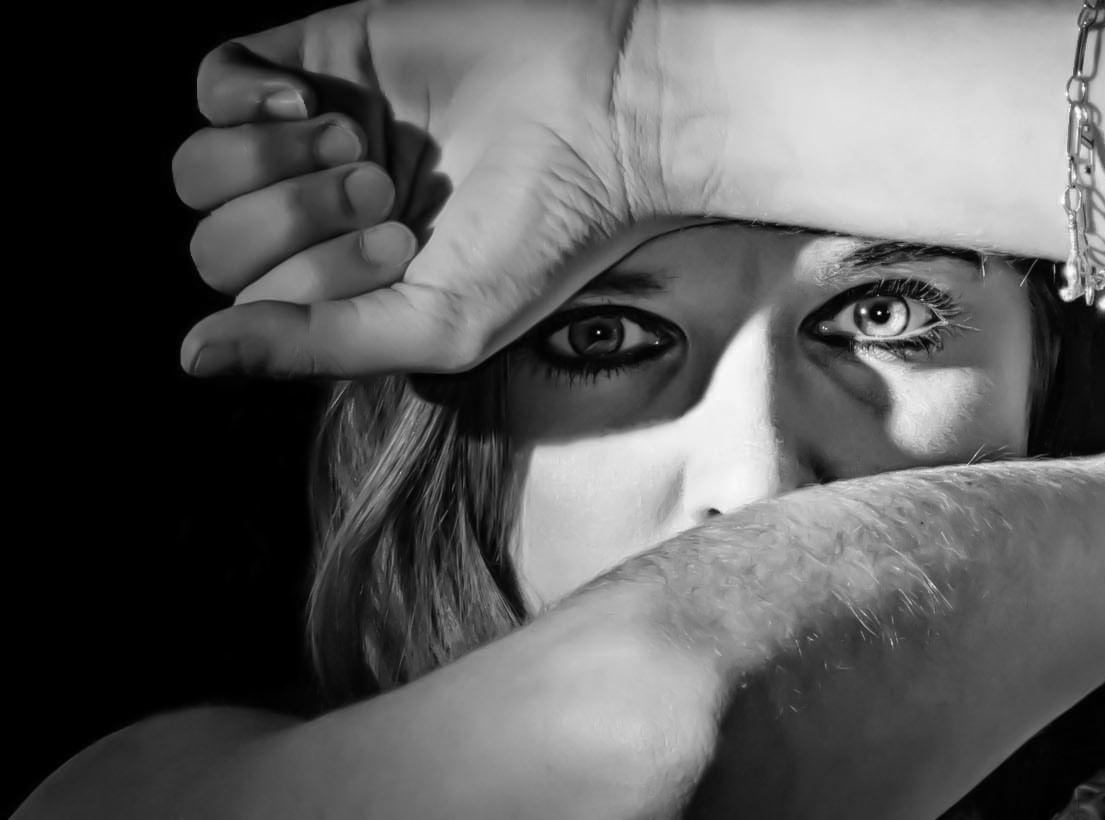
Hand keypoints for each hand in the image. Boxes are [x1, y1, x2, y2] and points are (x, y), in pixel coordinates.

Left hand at [176, 0, 681, 377]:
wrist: (602, 114)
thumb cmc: (545, 234)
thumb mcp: (436, 325)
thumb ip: (314, 345)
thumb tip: (193, 356)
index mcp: (348, 288)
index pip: (252, 303)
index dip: (311, 278)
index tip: (406, 246)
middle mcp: (321, 217)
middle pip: (215, 242)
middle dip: (294, 225)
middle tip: (388, 197)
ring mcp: (312, 137)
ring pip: (199, 170)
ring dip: (271, 167)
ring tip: (359, 149)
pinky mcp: (318, 54)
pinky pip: (213, 81)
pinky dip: (245, 102)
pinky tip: (310, 107)